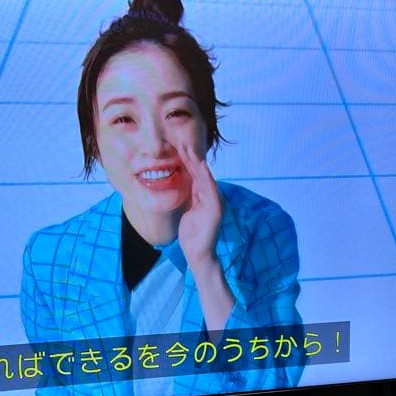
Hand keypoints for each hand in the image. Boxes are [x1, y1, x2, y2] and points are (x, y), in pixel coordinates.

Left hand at [177, 143, 222, 272]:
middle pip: (200, 174)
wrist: (198, 253)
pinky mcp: (216, 209)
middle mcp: (211, 197)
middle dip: (191, 158)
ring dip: (197, 163)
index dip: (188, 162)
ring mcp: (215, 202)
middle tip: (182, 142)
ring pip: (205, 178)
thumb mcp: (188, 211)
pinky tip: (201, 166)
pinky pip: (210, 189)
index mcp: (204, 197)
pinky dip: (206, 177)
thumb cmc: (192, 235)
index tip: (179, 148)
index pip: (195, 176)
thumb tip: (185, 184)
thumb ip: (190, 197)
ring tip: (189, 150)